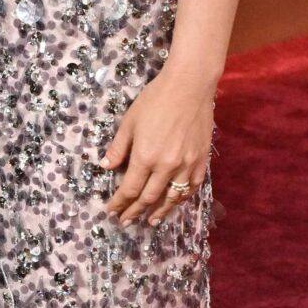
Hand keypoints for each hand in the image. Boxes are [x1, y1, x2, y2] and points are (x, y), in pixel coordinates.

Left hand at [100, 66, 213, 226]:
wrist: (190, 86)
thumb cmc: (155, 100)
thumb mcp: (129, 122)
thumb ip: (118, 148)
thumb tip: (107, 167)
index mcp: (145, 157)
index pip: (129, 189)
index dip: (119, 203)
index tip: (111, 211)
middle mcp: (166, 166)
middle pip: (148, 198)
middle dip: (134, 212)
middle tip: (126, 221)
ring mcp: (186, 165)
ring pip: (171, 197)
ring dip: (159, 212)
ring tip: (150, 221)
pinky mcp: (201, 161)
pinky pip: (191, 188)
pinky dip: (181, 199)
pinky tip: (174, 203)